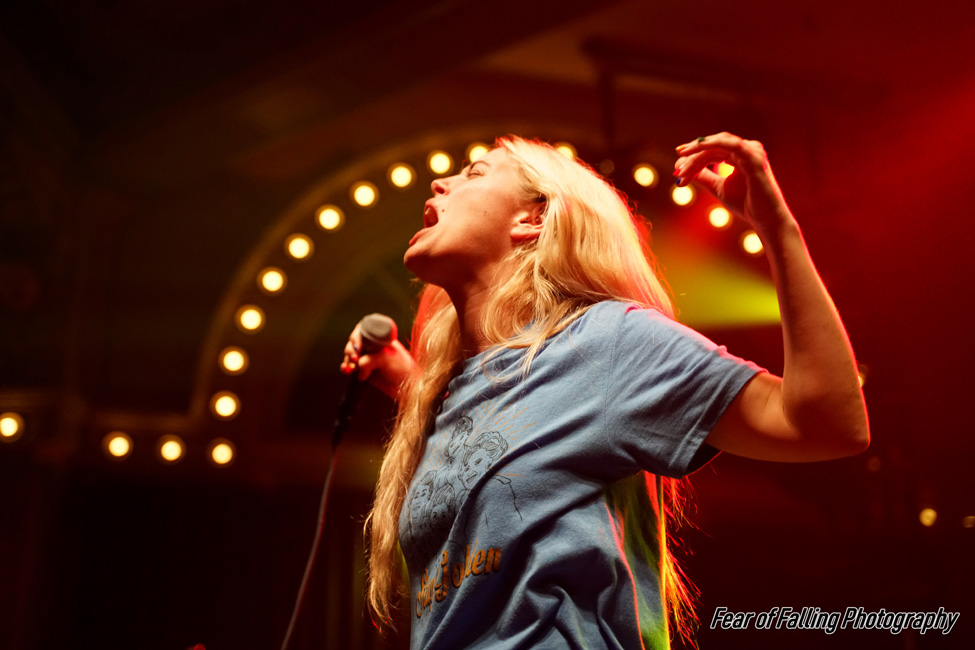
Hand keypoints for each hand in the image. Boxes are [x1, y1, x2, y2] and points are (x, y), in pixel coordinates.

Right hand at [340, 323, 414, 399]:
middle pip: (354, 341)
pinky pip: (350, 366)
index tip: (357, 347)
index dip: (356, 337)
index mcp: (380, 337)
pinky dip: (346, 368)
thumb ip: (369, 360)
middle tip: (354, 358)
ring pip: (350, 354)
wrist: (406, 388)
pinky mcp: (364, 370)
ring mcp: (368, 357)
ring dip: (347, 360)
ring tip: (350, 368)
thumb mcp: (386, 359)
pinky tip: (347, 370)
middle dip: (350, 349)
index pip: (363, 330)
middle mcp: (373, 345)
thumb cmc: (402, 369)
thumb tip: (357, 366)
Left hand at [674, 133, 793, 234]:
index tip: (677, 169)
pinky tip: (697, 149)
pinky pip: (731, 145)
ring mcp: (752, 152)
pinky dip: (712, 145)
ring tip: (682, 169)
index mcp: (741, 155)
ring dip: (698, 155)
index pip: (713, 150)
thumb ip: (703, 176)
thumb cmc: (746, 204)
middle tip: (677, 167)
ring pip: (718, 145)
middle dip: (693, 155)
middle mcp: (748, 149)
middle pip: (713, 146)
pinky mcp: (754, 158)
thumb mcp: (718, 188)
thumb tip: (681, 166)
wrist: (766, 220)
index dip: (693, 158)